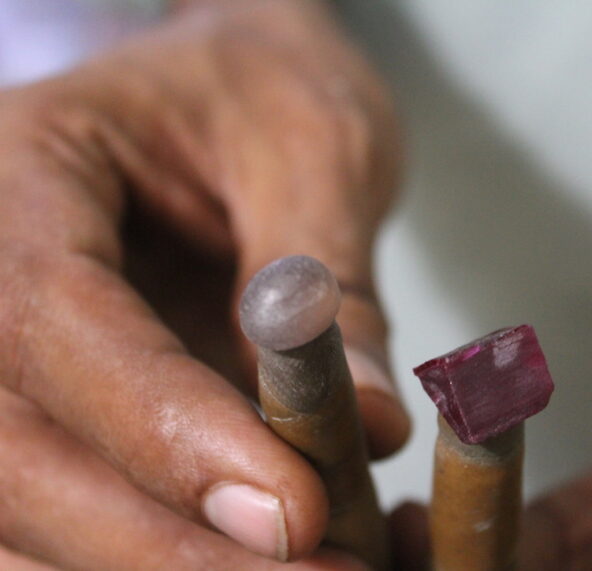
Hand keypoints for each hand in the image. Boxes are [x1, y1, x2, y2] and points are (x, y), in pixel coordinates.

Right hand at [0, 0, 405, 567]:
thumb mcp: (314, 151)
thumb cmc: (266, 92)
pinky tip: (236, 564)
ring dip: (147, 567)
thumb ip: (331, 291)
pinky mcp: (40, 407)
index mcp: (26, 169)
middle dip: (152, 540)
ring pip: (14, 503)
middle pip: (9, 446)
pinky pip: (52, 509)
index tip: (293, 512)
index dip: (165, 431)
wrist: (233, 86)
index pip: (54, 318)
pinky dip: (133, 556)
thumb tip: (373, 429)